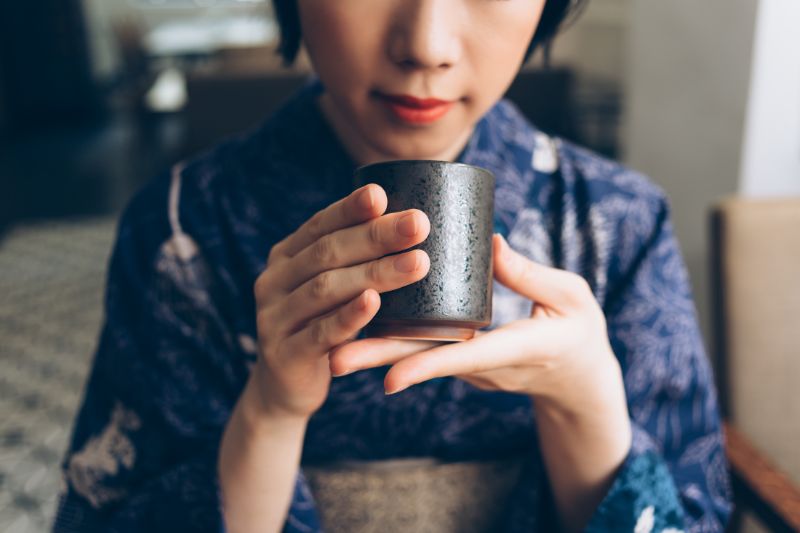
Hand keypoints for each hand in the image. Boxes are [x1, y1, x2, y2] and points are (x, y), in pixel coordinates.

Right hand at [250, 184, 430, 420]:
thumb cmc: (322, 327)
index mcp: (286, 257)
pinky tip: (375, 302)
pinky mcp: (284, 354)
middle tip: (419, 224)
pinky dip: (349, 315)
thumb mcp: (331, 291)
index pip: (319, 225)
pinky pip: (320, 332)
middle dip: (376, 236)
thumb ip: (353, 261)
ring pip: (325, 288)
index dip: (350, 208)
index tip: (382, 194)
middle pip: (327, 252)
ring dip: (375, 273)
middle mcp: (273, 281)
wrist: (284, 388)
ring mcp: (274, 318)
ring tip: (417, 263)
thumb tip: (411, 220)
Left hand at [328, 233, 631, 530]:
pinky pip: (426, 346)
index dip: (427, 364)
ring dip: (375, 353)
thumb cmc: (580, 333)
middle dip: (379, 362)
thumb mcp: (571, 298)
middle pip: (425, 361)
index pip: (467, 357)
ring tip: (331, 352)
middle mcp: (486, 363)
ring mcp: (472, 364)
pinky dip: (394, 340)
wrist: (579, 378)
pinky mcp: (464, 358)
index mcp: (518, 349)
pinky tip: (360, 327)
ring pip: (418, 355)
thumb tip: (491, 241)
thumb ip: (531, 274)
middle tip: (332, 361)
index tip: (390, 376)